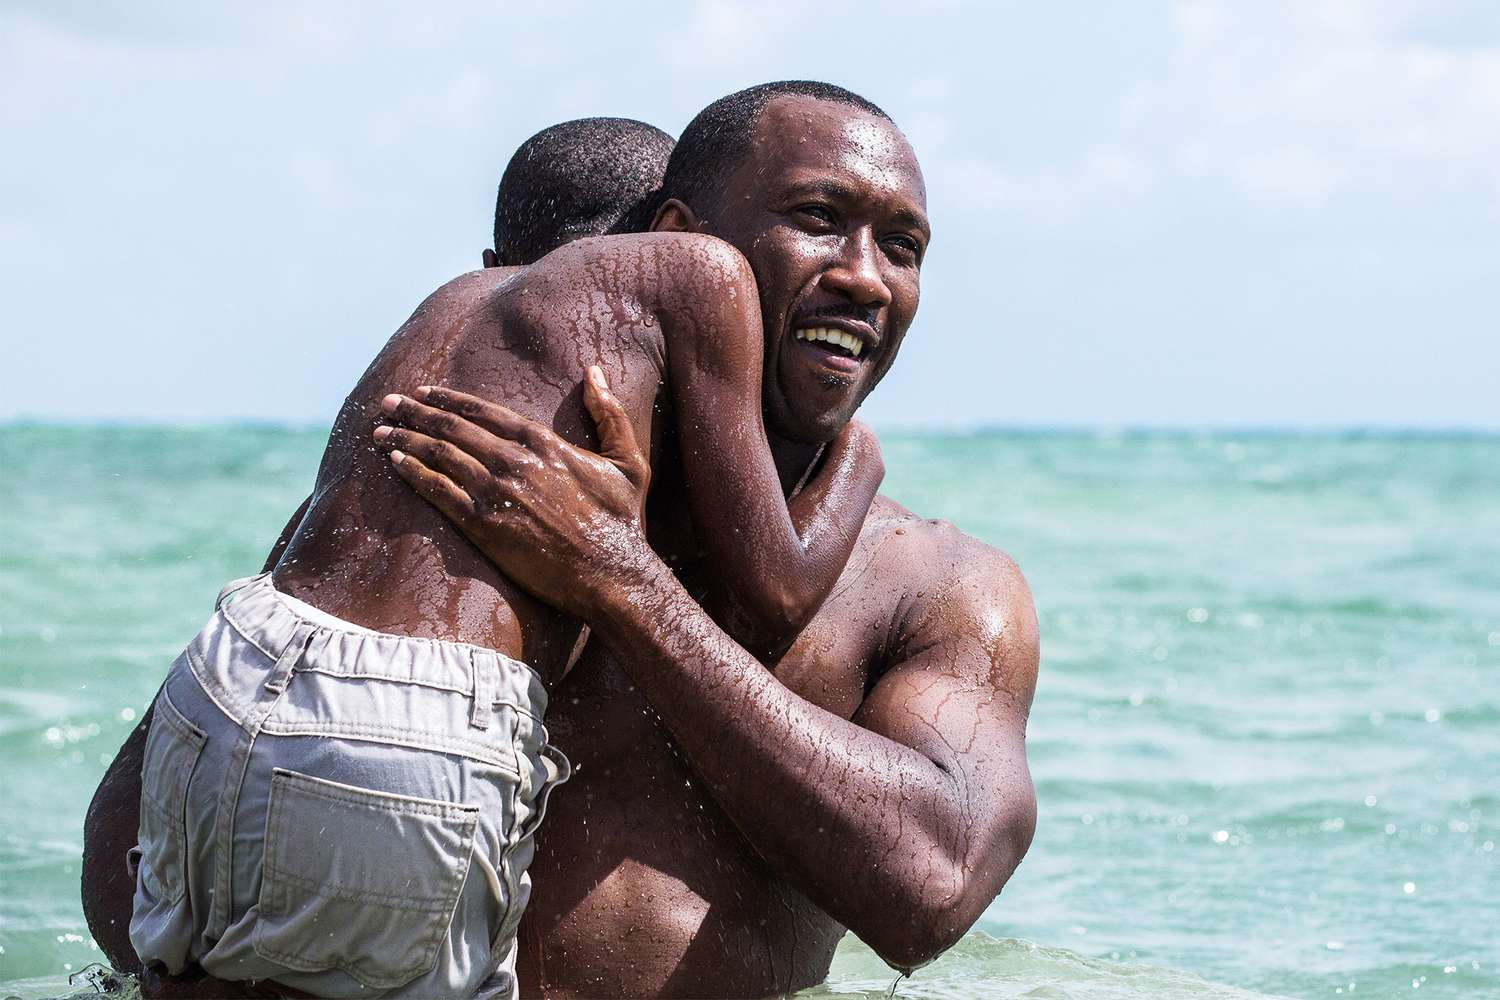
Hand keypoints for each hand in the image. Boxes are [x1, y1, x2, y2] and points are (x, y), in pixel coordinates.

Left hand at [373, 367, 654, 619]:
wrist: (612, 575)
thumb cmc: (623, 523)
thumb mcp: (629, 462)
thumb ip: (610, 413)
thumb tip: (594, 371)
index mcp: (545, 443)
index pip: (486, 412)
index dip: (451, 399)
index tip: (425, 392)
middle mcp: (515, 461)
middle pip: (453, 428)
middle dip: (415, 412)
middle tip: (388, 403)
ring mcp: (497, 493)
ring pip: (439, 455)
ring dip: (405, 439)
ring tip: (380, 431)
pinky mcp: (484, 525)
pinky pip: (438, 492)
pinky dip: (413, 473)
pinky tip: (394, 463)